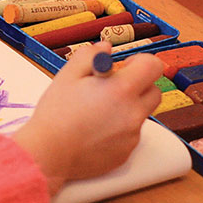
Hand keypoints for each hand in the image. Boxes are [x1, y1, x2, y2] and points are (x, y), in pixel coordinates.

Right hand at [12, 42, 161, 195]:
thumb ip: (89, 55)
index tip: (125, 67)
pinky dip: (119, 129)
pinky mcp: (126, 152)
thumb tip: (106, 48)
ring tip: (99, 111)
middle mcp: (133, 113)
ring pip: (141, 113)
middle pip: (154, 91)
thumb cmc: (56, 114)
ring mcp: (131, 135)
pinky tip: (95, 130)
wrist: (48, 154)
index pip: (153, 66)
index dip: (141, 62)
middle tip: (113, 88)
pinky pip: (130, 134)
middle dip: (138, 85)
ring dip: (127, 107)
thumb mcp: (67, 75)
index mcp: (121, 89)